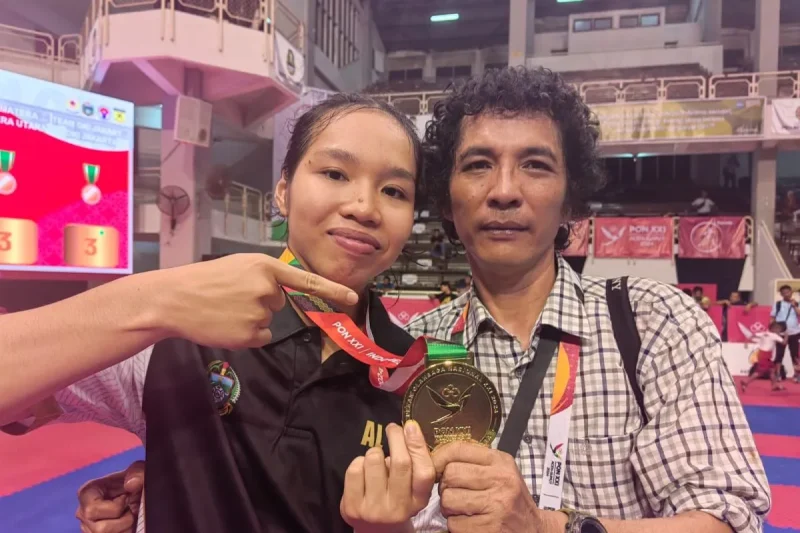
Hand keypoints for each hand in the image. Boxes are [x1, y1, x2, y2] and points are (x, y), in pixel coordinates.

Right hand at [76, 461, 143, 532]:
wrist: (138, 494)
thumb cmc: (134, 483)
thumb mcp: (139, 472)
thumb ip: (137, 472)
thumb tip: (130, 484)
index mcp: (87, 493)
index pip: (92, 510)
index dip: (115, 507)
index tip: (125, 499)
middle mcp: (83, 512)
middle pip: (100, 529)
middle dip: (124, 521)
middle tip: (131, 509)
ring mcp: (89, 527)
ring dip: (126, 529)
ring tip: (131, 516)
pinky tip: (129, 525)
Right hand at [155, 253, 358, 348]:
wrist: (174, 299)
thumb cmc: (205, 280)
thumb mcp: (238, 266)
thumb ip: (264, 276)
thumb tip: (280, 294)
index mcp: (264, 266)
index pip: (305, 280)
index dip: (331, 290)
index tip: (353, 298)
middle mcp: (266, 288)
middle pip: (279, 303)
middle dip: (260, 302)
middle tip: (230, 297)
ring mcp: (258, 311)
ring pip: (268, 320)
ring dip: (251, 318)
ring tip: (224, 309)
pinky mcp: (249, 333)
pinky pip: (260, 337)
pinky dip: (246, 334)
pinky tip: (226, 324)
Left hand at [341, 421, 435, 532]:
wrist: (376, 531)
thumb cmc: (397, 500)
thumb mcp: (413, 490)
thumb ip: (415, 465)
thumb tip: (409, 429)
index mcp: (418, 501)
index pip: (424, 472)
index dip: (418, 445)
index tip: (411, 426)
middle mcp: (398, 508)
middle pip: (400, 463)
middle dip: (396, 438)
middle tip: (393, 429)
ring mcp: (374, 509)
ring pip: (374, 461)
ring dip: (375, 452)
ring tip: (376, 458)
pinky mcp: (352, 507)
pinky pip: (355, 469)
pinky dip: (359, 462)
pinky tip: (364, 469)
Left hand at [432, 441, 548, 532]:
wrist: (534, 530)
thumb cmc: (511, 499)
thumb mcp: (500, 472)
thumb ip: (474, 462)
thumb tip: (434, 458)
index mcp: (501, 461)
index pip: (458, 449)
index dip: (438, 458)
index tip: (434, 469)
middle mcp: (501, 480)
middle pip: (449, 475)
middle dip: (446, 488)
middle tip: (455, 495)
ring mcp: (497, 505)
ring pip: (448, 501)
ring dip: (449, 510)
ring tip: (463, 510)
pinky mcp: (490, 529)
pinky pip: (454, 524)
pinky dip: (457, 526)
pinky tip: (470, 524)